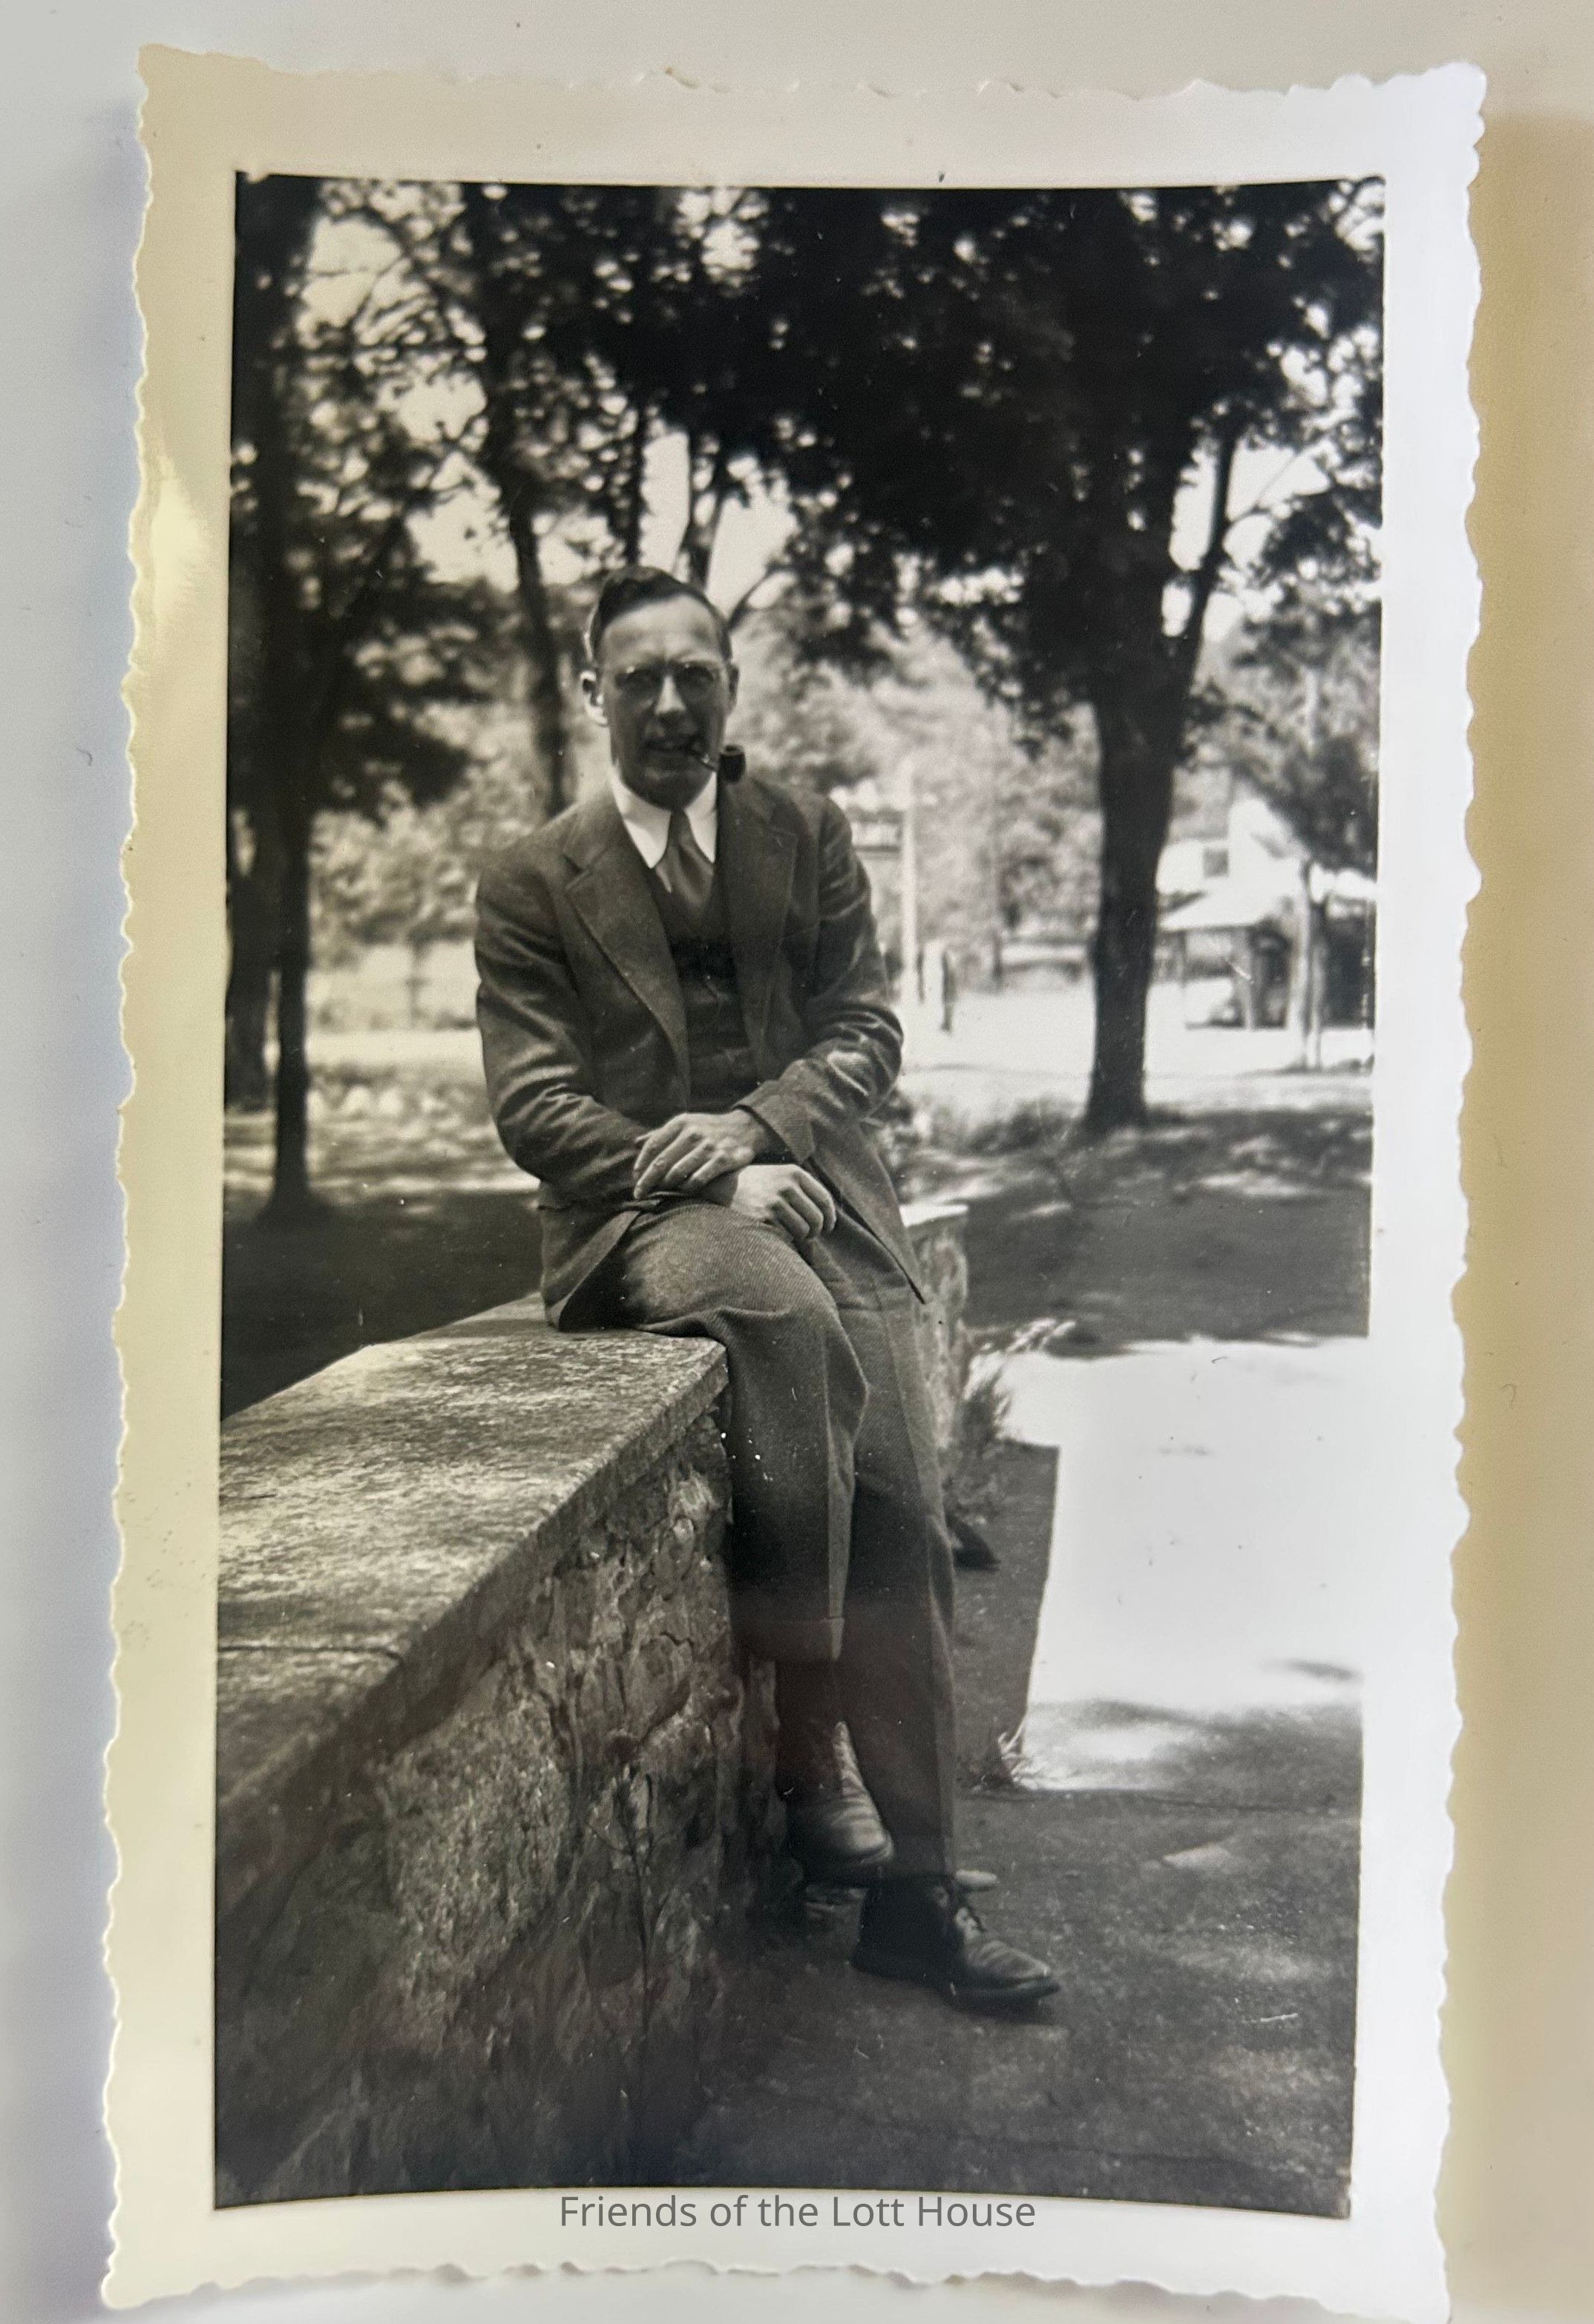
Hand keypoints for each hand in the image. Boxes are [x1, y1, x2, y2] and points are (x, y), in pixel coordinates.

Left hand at [633, 1108, 766, 1196]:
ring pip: (677, 1173)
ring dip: (666, 1185)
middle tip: (639, 1194)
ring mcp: (708, 1147)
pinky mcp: (722, 1160)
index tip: (635, 1178)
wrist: (744, 1128)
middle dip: (647, 1181)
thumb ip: (661, 1134)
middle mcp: (693, 1133)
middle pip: (662, 1162)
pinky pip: (698, 1180)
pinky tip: (682, 1191)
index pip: (653, 1145)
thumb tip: (635, 1143)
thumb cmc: (708, 1128)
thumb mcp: (685, 1123)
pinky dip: (686, 1188)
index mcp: (681, 1123)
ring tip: (660, 1192)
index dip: (641, 1164)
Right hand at [713, 1163, 837, 1242]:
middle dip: (817, 1231)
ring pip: (803, 1230)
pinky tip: (780, 1233)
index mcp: (795, 1173)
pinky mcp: (763, 1216)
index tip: (829, 1227)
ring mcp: (775, 1201)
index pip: (824, 1199)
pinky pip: (786, 1235)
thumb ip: (805, 1190)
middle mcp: (787, 1185)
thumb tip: (828, 1218)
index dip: (830, 1217)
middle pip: (817, 1217)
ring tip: (797, 1236)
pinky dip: (787, 1239)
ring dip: (803, 1237)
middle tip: (811, 1235)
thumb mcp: (782, 1176)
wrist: (725, 1185)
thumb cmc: (759, 1184)